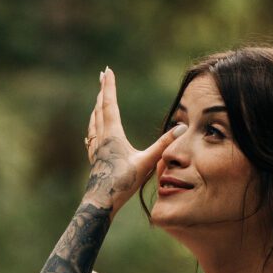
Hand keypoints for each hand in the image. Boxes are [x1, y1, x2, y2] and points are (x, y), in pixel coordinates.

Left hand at [82, 66, 181, 212]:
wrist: (100, 202)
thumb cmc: (122, 183)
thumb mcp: (146, 163)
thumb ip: (163, 145)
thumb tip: (181, 128)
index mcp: (112, 135)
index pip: (110, 104)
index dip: (110, 86)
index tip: (108, 70)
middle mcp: (101, 139)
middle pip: (100, 109)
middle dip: (102, 91)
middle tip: (102, 75)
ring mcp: (96, 149)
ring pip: (94, 122)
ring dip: (97, 107)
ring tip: (98, 98)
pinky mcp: (95, 160)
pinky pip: (91, 137)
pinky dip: (93, 127)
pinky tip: (91, 133)